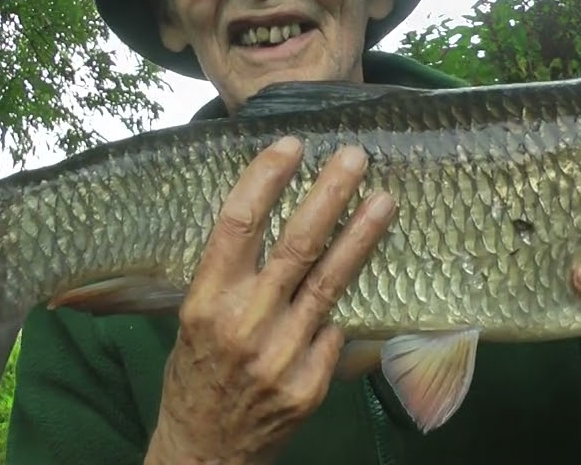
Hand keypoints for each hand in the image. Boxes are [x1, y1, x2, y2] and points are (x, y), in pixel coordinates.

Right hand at [147, 136, 395, 463]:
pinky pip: (338, 330)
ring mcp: (281, 355)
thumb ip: (230, 275)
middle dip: (330, 194)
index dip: (266, 179)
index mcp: (205, 301)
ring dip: (362, 236)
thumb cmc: (198, 373)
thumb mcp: (195, 318)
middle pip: (296, 244)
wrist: (206, 449)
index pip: (237, 224)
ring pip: (330, 281)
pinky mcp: (310, 383)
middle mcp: (243, 324)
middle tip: (355, 156)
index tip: (291, 145)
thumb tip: (272, 215)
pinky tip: (367, 281)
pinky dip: (347, 307)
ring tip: (385, 200)